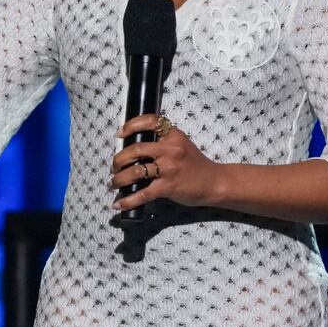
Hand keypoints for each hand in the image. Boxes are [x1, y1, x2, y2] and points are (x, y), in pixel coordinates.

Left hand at [109, 114, 223, 210]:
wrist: (214, 182)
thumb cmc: (195, 164)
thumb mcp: (181, 144)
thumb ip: (162, 142)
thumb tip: (134, 147)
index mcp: (173, 135)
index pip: (149, 121)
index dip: (131, 126)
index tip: (120, 134)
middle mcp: (170, 149)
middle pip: (135, 150)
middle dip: (119, 159)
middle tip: (114, 167)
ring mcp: (169, 168)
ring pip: (135, 172)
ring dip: (119, 179)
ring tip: (113, 183)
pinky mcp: (168, 187)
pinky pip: (143, 194)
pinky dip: (128, 200)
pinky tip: (119, 204)